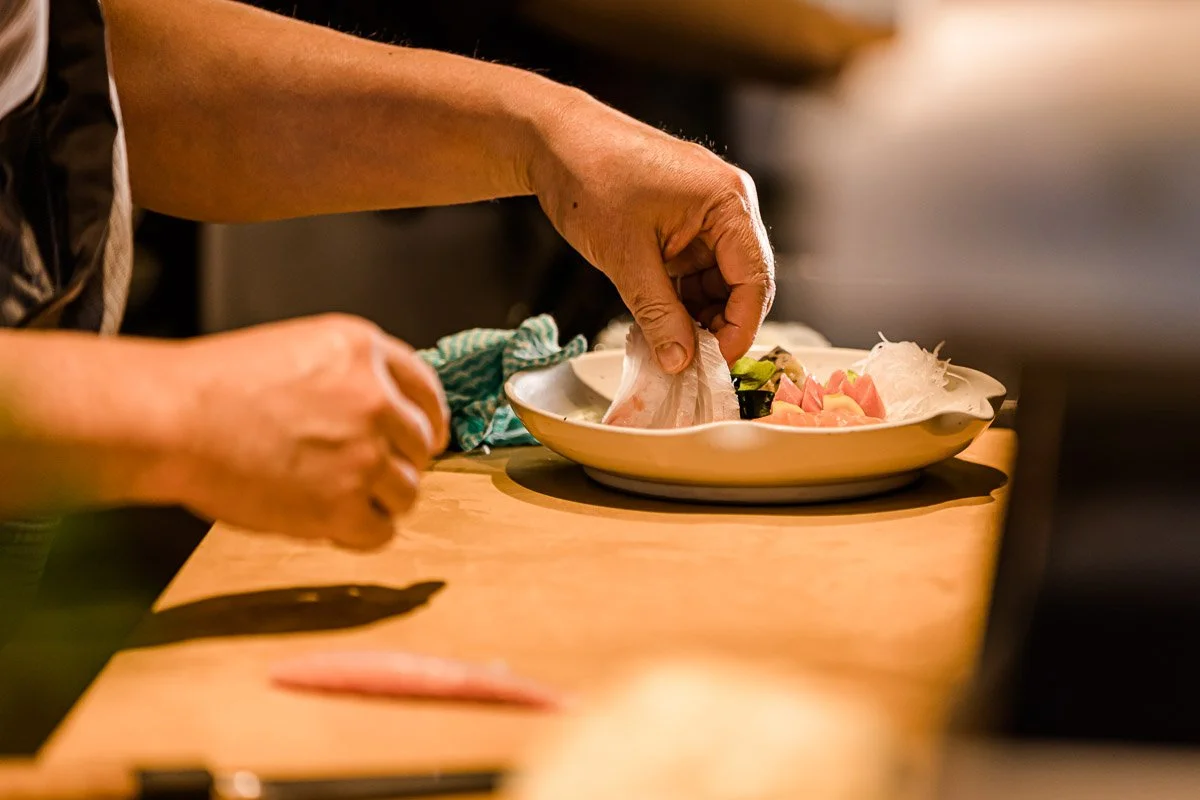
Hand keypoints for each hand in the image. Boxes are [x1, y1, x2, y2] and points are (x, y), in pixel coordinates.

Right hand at [169, 314, 448, 549]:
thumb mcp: (298, 350)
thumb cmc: (216, 387)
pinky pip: (380, 531)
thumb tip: (388, 415)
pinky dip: (360, 533)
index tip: (427, 439)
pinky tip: (333, 523)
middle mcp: (375, 398)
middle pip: (420, 446)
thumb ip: (350, 376)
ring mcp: (363, 454)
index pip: (425, 390)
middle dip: (399, 462)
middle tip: (366, 474)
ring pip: (407, 492)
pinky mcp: (342, 504)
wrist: (172, 420)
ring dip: (381, 500)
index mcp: (363, 351)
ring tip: (339, 497)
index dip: (429, 420)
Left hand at [528, 90, 775, 372]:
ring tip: (668, 344)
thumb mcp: (625, 258)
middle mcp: (728, 204)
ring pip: (719, 282)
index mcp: (728, 202)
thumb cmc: (589, 178)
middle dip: (719, 325)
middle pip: (743, 282)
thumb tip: (680, 361)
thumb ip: (658, 313)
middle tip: (689, 361)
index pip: (755, 279)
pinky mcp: (686, 222)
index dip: (740, 328)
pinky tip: (660, 321)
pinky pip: (697, 271)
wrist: (553, 140)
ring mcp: (708, 212)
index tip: (716, 364)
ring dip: (698, 316)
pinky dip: (682, 299)